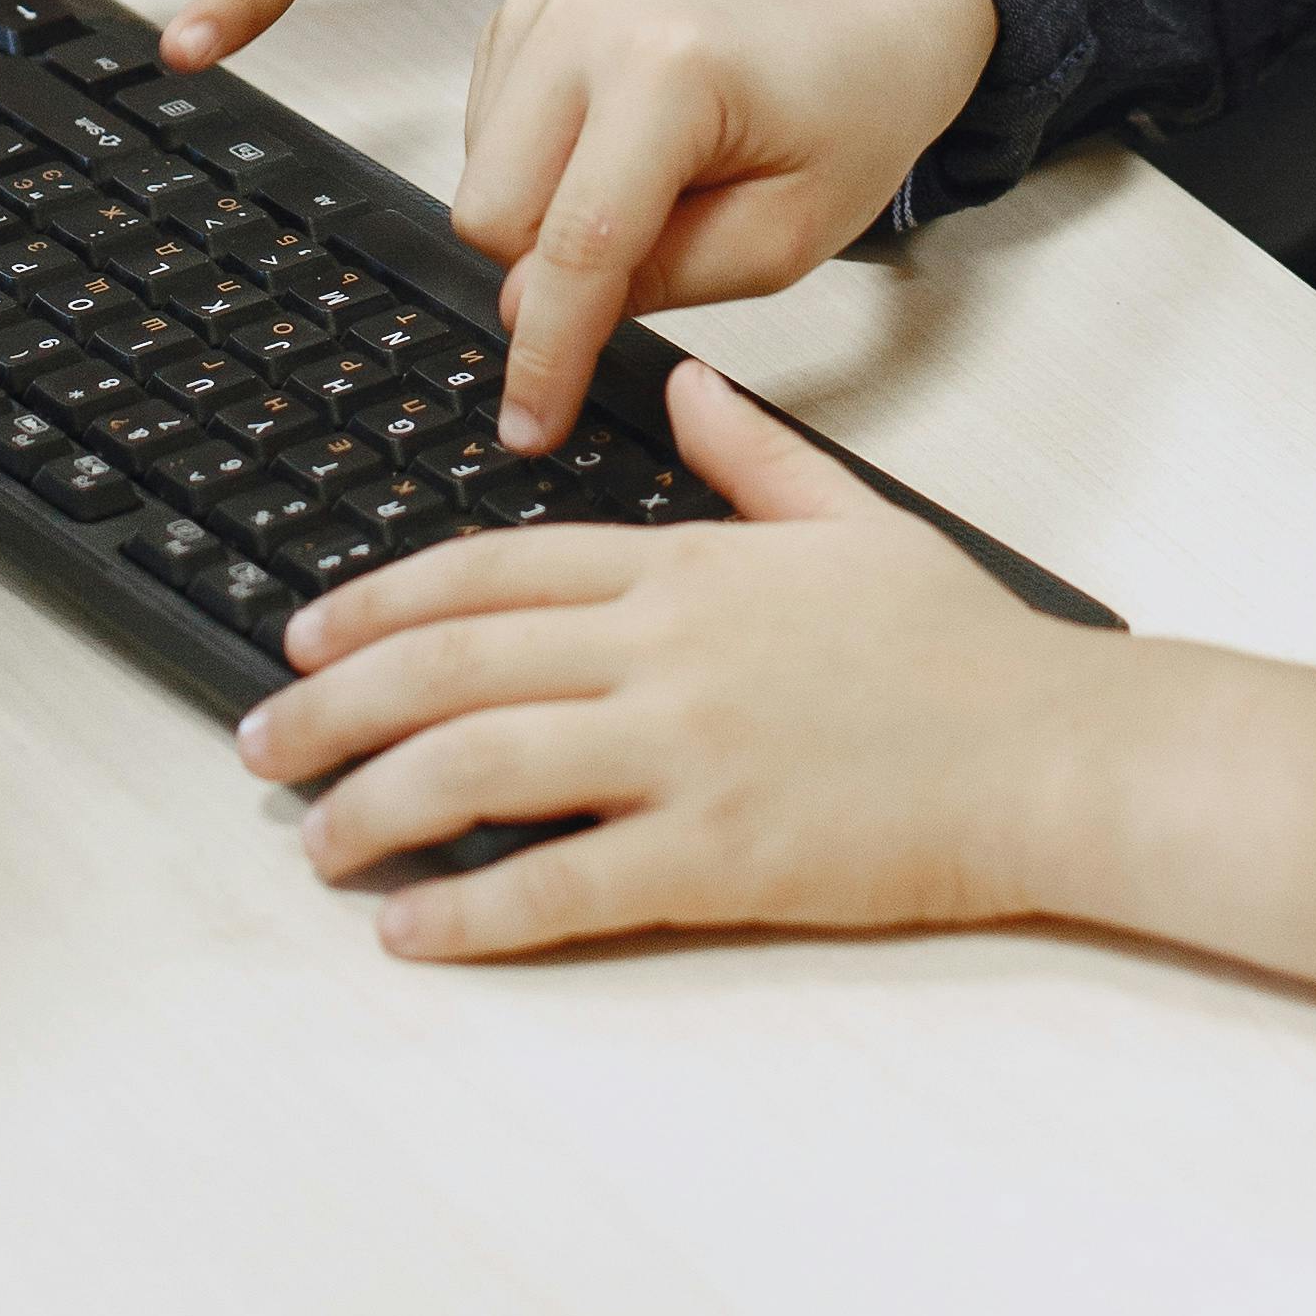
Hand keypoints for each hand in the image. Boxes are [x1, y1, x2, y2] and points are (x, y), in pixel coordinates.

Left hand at [236, 363, 1092, 952]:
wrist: (1053, 750)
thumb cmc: (961, 646)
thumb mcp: (849, 516)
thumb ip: (749, 455)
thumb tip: (685, 386)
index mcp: (684, 568)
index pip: (489, 573)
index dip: (379, 604)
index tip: (306, 635)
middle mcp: (664, 652)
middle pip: (454, 669)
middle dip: (334, 709)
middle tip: (262, 749)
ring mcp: (687, 755)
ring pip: (481, 771)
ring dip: (375, 810)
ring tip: (318, 842)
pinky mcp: (719, 859)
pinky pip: (562, 886)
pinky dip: (471, 912)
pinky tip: (411, 929)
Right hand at [453, 0, 999, 444]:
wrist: (844, 26)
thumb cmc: (836, 122)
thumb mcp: (783, 240)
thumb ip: (661, 281)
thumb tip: (532, 311)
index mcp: (671, 69)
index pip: (579, 240)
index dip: (548, 351)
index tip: (528, 427)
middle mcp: (587, 22)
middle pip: (496, 215)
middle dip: (553, 273)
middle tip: (650, 255)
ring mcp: (547, 10)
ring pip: (480, 186)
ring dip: (547, 223)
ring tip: (646, 190)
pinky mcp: (522, 17)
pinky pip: (483, 145)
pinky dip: (539, 178)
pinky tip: (610, 156)